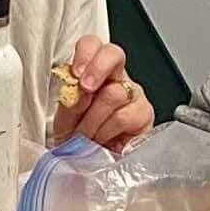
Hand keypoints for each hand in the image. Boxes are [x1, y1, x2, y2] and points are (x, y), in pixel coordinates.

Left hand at [60, 36, 152, 151]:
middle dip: (97, 69)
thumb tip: (77, 93)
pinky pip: (124, 116)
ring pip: (114, 92)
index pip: (92, 45)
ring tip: (86, 134)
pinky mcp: (144, 115)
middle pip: (114, 54)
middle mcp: (116, 79)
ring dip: (93, 118)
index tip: (76, 73)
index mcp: (93, 73)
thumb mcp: (65, 120)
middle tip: (86, 89)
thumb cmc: (78, 139)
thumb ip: (69, 103)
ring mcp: (133, 95)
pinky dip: (107, 131)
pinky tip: (103, 140)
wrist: (90, 165)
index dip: (85, 53)